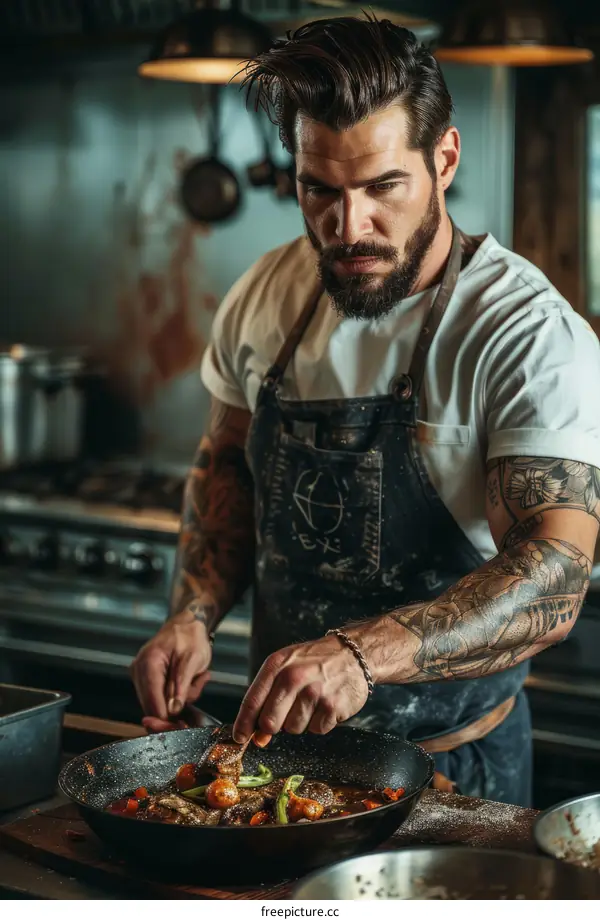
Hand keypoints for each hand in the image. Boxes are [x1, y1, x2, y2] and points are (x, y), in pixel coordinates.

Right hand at [130, 610, 211, 732]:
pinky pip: (160, 698)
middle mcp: (138, 671)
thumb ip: (182, 685)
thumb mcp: (193, 659)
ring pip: (158, 705)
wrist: (187, 624)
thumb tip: (173, 710)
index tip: (183, 727)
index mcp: (148, 663)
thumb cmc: (191, 637)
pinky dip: (176, 695)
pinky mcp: (145, 681)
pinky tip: (188, 680)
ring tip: (196, 678)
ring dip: (180, 698)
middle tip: (197, 686)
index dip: (167, 720)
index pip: (153, 703)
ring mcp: (139, 676)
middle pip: (153, 707)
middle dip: (178, 705)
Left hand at [232, 634, 368, 743]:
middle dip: (273, 726)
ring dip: (300, 722)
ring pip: (293, 729)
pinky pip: (316, 730)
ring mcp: (314, 692)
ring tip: (311, 701)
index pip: (252, 701)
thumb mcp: (287, 666)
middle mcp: (293, 677)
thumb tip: (257, 735)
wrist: (353, 653)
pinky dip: (319, 722)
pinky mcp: (332, 706)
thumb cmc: (314, 661)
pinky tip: (325, 704)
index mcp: (277, 665)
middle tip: (286, 713)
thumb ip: (268, 697)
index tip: (239, 738)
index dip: (243, 724)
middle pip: (269, 722)